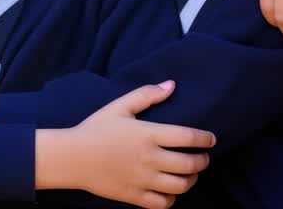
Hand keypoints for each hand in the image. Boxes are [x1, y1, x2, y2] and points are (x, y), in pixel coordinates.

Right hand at [38, 81, 213, 208]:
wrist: (72, 157)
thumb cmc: (96, 129)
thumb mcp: (120, 106)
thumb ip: (147, 94)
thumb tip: (171, 85)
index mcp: (148, 134)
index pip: (188, 137)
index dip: (205, 139)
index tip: (211, 139)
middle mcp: (149, 158)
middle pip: (190, 164)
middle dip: (202, 161)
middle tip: (203, 157)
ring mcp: (143, 180)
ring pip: (181, 186)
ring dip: (191, 179)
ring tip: (190, 173)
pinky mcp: (135, 196)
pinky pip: (163, 203)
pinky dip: (173, 198)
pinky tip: (171, 190)